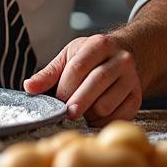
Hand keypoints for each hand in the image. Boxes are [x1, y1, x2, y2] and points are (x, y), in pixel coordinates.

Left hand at [22, 34, 141, 125]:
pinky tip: (94, 116)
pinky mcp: (137, 97)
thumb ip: (48, 73)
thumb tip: (29, 87)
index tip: (55, 101)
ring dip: (89, 114)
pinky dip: (102, 121)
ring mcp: (132, 79)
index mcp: (99, 45)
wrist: (126, 56)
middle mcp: (120, 60)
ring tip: (82, 110)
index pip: (78, 68)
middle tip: (66, 113)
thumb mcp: (69, 57)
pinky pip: (118, 117)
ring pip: (106, 104)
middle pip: (95, 84)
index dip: (64, 88)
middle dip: (76, 103)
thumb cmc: (92, 58)